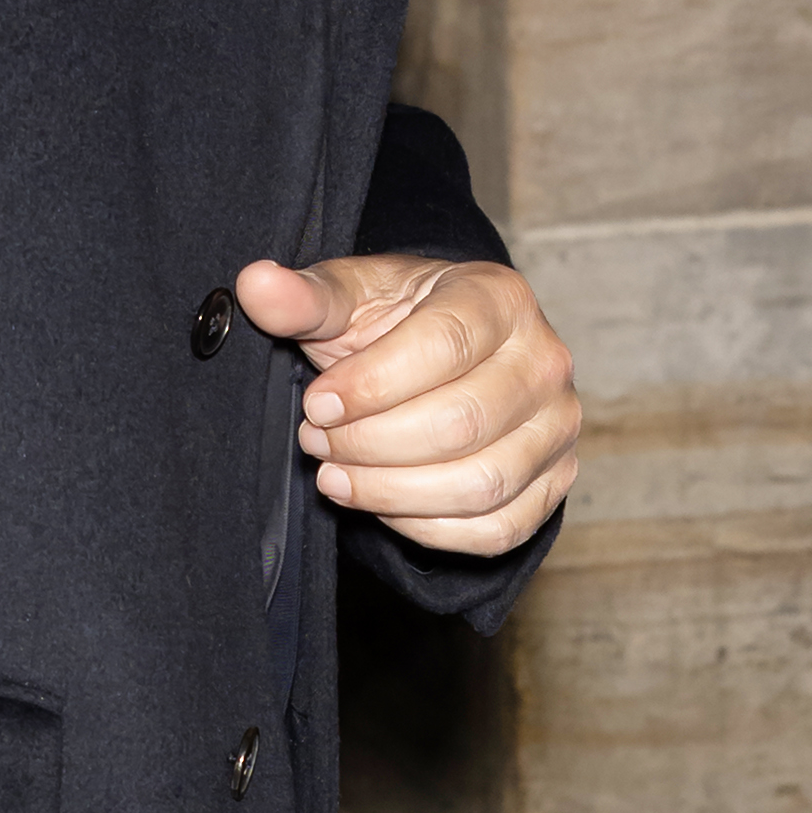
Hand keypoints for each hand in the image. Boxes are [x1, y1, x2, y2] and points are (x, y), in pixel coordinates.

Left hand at [237, 252, 579, 557]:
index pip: (443, 346)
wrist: (444, 354)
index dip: (371, 385)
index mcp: (500, 296)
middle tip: (316, 441)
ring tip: (335, 475)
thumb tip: (254, 284)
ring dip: (392, 491)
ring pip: (480, 484)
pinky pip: (496, 529)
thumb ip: (305, 297)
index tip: (315, 404)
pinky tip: (378, 503)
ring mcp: (557, 427)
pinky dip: (427, 528)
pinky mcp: (554, 484)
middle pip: (461, 423)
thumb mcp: (349, 296)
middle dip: (372, 443)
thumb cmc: (394, 321)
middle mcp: (544, 360)